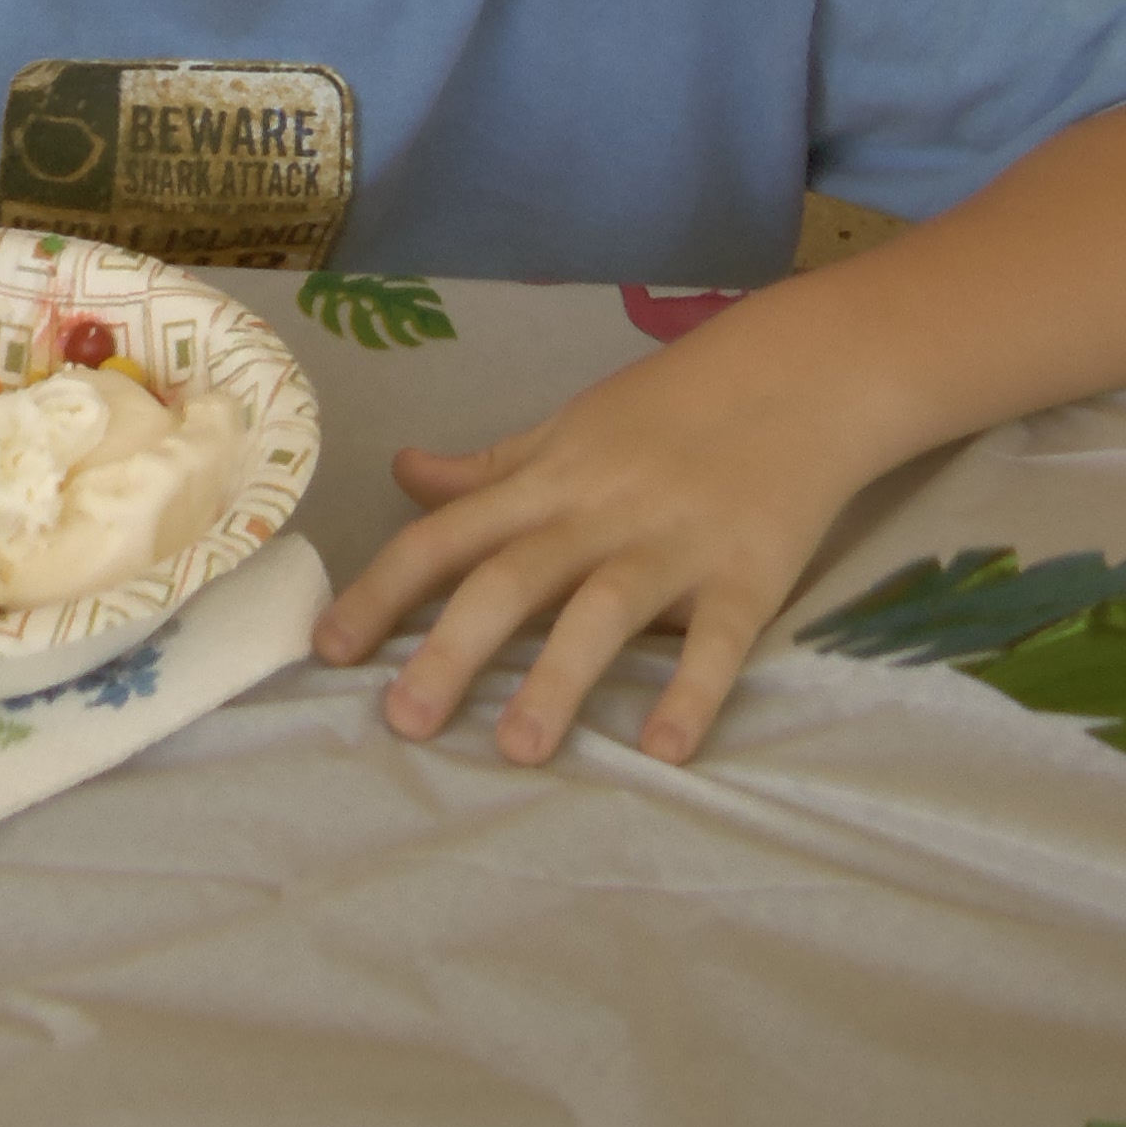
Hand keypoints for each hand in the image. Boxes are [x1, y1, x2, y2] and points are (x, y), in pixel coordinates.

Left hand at [308, 319, 883, 768]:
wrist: (799, 374)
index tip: (326, 649)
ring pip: (602, 612)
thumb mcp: (569, 427)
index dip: (383, 590)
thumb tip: (401, 473)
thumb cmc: (673, 408)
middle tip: (404, 724)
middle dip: (451, 650)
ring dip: (558, 680)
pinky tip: (664, 752)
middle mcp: (598, 514)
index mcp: (547, 481)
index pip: (446, 536)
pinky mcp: (747, 574)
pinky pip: (716, 641)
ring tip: (520, 752)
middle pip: (511, 580)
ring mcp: (673, 544)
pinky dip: (692, 694)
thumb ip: (489, 467)